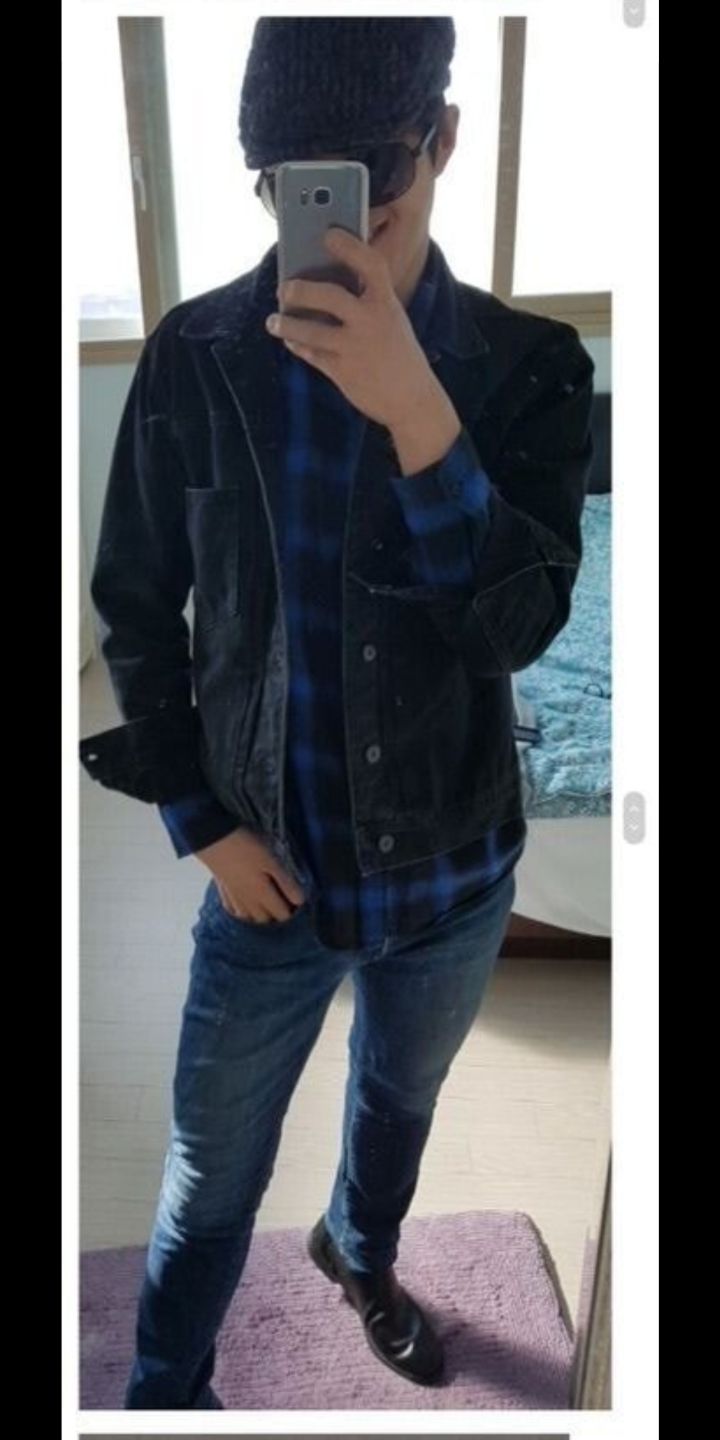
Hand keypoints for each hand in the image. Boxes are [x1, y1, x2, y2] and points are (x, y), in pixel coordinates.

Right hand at [195, 827, 306, 922]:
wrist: (213, 838)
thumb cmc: (246, 847)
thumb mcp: (271, 861)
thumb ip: (286, 882)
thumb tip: (300, 901)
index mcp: (262, 894)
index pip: (281, 914)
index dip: (292, 912)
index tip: (298, 904)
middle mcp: (247, 901)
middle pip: (265, 920)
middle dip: (276, 917)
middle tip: (285, 905)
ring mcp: (233, 897)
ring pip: (248, 918)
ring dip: (259, 917)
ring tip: (267, 908)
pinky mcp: (223, 890)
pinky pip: (233, 910)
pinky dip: (241, 912)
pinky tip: (244, 907)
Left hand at [265, 227, 441, 428]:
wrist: (412, 399)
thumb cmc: (399, 355)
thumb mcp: (392, 321)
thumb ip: (367, 303)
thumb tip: (326, 285)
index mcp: (387, 303)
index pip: (370, 264)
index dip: (349, 246)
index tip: (329, 234)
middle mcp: (371, 322)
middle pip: (328, 295)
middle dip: (300, 290)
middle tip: (284, 289)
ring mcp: (355, 348)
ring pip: (310, 329)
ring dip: (286, 323)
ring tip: (273, 321)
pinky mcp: (343, 372)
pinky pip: (311, 354)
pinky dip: (298, 345)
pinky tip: (291, 340)